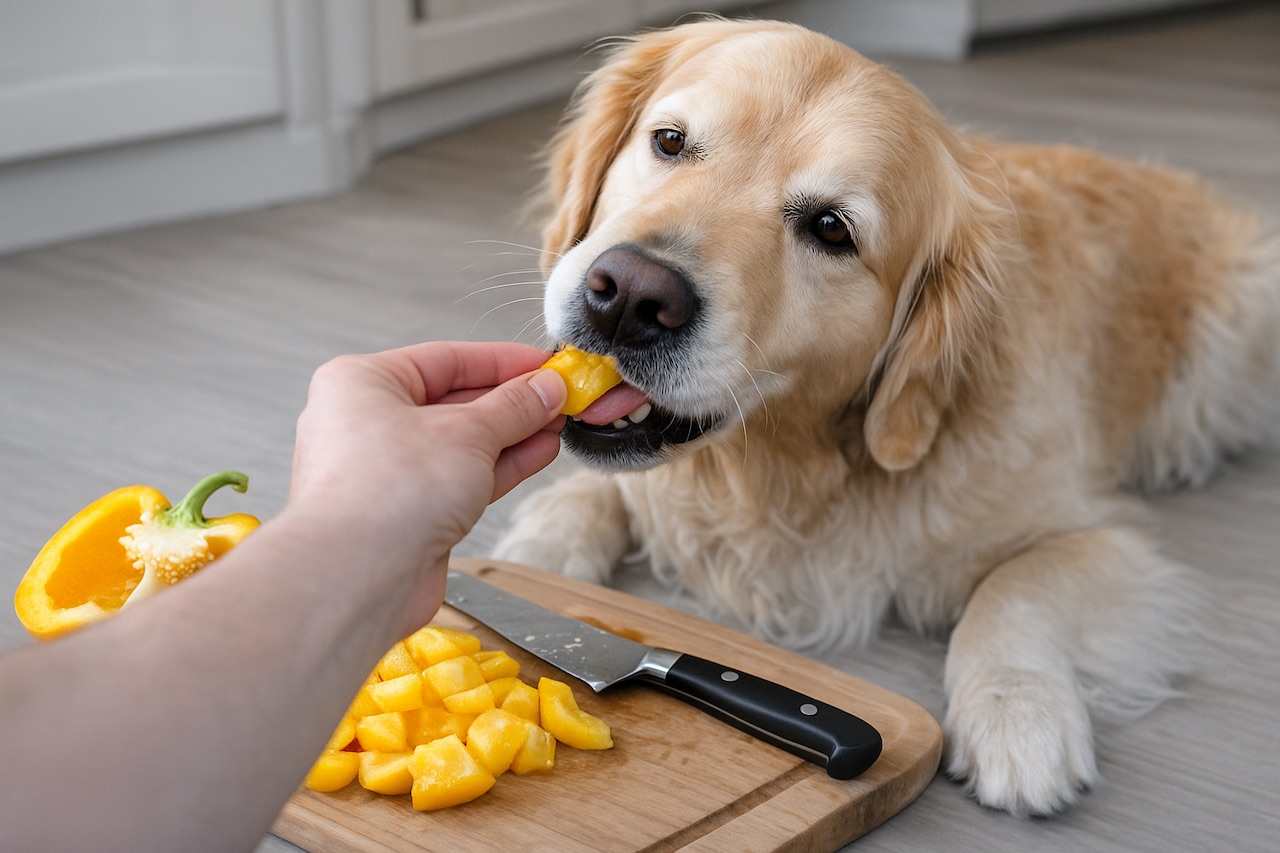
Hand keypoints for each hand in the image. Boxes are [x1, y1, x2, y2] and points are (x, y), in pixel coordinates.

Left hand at [289, 341, 565, 619]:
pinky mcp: (408, 513)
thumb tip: (544, 388)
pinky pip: (461, 478)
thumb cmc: (381, 495)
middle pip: (455, 401)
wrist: (358, 578)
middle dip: (512, 402)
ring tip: (556, 424)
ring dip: (512, 435)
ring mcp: (387, 472)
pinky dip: (499, 467)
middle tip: (558, 397)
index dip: (503, 361)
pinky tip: (536, 453)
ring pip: (461, 444)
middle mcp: (367, 424)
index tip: (544, 366)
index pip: (447, 359)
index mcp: (362, 383)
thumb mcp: (467, 432)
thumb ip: (514, 407)